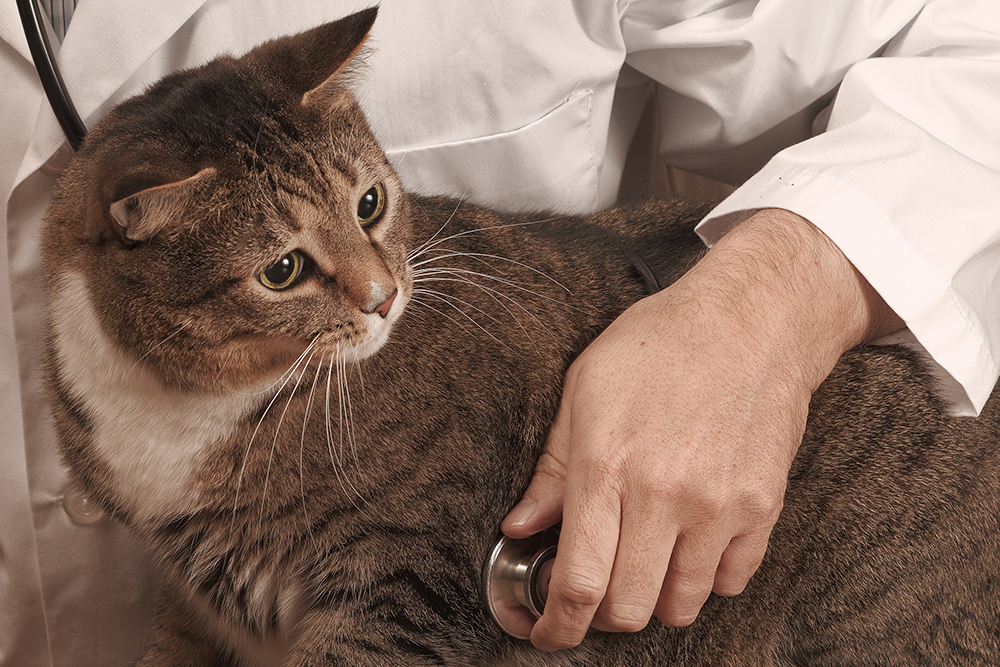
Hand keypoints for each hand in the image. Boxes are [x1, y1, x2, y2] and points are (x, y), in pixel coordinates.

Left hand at [501, 209, 901, 650]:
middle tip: (596, 591)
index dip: (557, 626)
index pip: (579, 582)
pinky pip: (730, 582)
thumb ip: (552, 468)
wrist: (753, 319)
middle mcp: (663, 495)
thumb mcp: (584, 390)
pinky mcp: (762, 507)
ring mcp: (719, 505)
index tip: (548, 635)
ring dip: (654, 600)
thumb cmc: (659, 344)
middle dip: (602, 615)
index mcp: (607, 465)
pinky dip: (705, 579)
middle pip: (628, 609)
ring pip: (680, 607)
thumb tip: (521, 526)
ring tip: (644, 562)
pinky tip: (690, 543)